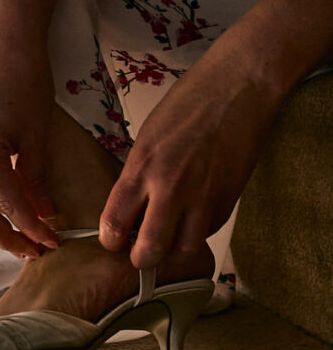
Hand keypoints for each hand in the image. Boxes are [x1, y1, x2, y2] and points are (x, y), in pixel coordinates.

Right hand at [0, 36, 60, 257]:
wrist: (4, 44)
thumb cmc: (26, 79)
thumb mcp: (39, 132)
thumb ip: (36, 177)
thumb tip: (44, 214)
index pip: (8, 202)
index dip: (31, 227)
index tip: (52, 243)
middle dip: (6, 237)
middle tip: (34, 253)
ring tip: (19, 243)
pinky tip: (0, 215)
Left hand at [99, 46, 280, 269]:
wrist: (237, 90)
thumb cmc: (187, 104)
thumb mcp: (147, 138)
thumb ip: (137, 176)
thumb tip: (131, 209)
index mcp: (141, 169)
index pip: (114, 224)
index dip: (111, 240)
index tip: (113, 241)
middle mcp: (169, 188)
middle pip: (150, 249)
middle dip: (141, 259)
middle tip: (139, 254)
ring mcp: (203, 196)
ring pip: (184, 248)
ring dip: (174, 249)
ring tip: (169, 236)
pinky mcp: (229, 198)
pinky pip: (209, 229)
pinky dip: (199, 231)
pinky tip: (193, 217)